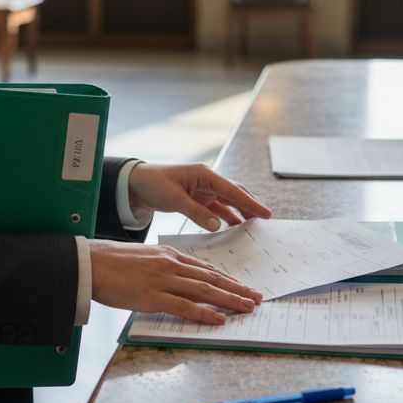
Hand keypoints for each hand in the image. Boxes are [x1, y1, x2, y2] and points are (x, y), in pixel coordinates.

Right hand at [88, 239, 262, 323]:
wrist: (90, 262)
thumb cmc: (112, 262)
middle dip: (237, 289)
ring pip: (204, 290)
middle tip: (257, 298)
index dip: (227, 278)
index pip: (205, 268)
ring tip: (247, 307)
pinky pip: (184, 306)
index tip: (243, 286)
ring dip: (229, 300)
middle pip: (211, 278)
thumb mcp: (144, 257)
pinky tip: (218, 319)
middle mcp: (170, 265)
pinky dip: (204, 313)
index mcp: (169, 254)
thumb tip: (178, 279)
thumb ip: (163, 266)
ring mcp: (162, 280)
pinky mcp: (152, 296)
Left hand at [128, 163, 271, 231]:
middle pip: (235, 193)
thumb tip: (218, 225)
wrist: (137, 184)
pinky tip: (233, 228)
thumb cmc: (154, 184)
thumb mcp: (174, 199)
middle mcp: (207, 180)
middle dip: (250, 206)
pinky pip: (217, 208)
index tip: (266, 214)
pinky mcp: (198, 199)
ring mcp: (204, 190)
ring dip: (240, 213)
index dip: (250, 202)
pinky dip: (226, 217)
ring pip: (228, 201)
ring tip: (253, 227)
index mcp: (204, 175)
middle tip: (266, 221)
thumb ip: (196, 212)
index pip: (232, 190)